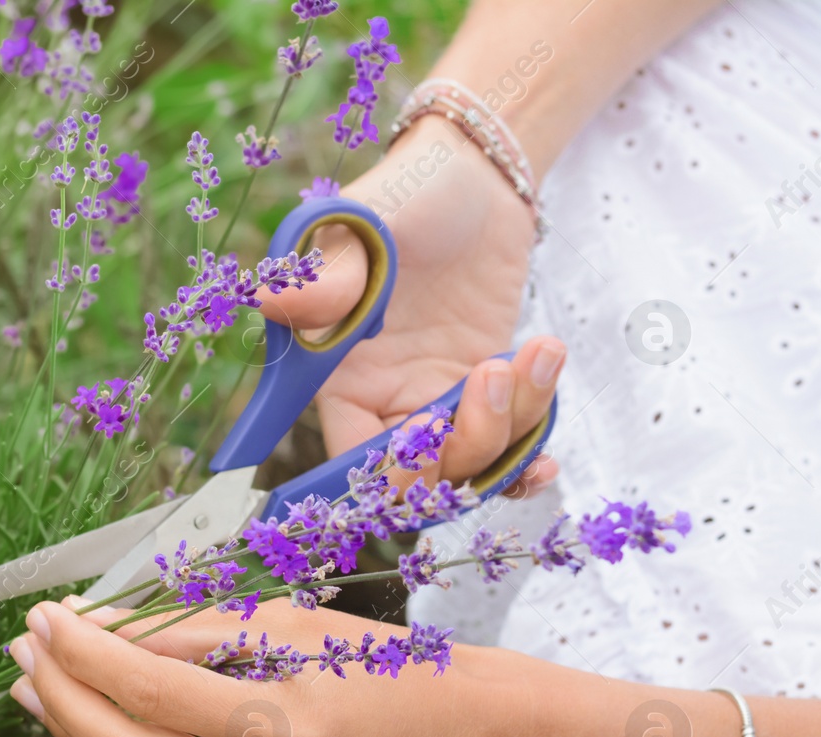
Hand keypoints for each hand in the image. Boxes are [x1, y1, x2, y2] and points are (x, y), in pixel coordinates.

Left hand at [6, 596, 507, 736]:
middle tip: (24, 653)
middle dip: (63, 701)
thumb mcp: (301, 626)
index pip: (153, 692)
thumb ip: (194, 631)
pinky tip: (106, 725)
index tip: (45, 617)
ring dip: (84, 736)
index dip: (85, 654)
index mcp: (295, 727)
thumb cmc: (400, 669)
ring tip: (42, 687)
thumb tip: (98, 625)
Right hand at [259, 115, 561, 497]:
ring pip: (471, 463)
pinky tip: (546, 453)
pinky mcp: (486, 389)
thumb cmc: (409, 192)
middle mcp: (384, 400)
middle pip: (418, 479)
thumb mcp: (366, 228)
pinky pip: (506, 447)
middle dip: (462, 449)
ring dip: (511, 426)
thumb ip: (327, 275)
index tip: (424, 437)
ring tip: (535, 352)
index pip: (350, 460)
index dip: (385, 473)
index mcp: (338, 378)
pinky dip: (527, 454)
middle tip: (491, 375)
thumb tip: (273, 300)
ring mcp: (438, 398)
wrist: (477, 174)